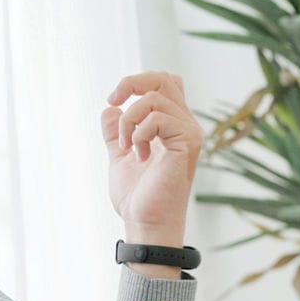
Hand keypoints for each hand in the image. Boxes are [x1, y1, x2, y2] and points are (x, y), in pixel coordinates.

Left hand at [102, 71, 201, 238]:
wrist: (144, 221)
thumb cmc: (137, 195)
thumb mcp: (119, 155)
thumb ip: (116, 132)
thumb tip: (110, 108)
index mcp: (171, 125)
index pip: (164, 84)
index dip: (138, 81)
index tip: (113, 101)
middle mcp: (185, 125)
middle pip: (164, 79)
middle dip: (132, 83)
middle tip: (113, 101)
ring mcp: (189, 133)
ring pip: (154, 98)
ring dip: (129, 120)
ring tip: (127, 148)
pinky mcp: (187, 143)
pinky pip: (158, 118)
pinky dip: (139, 133)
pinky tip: (139, 155)